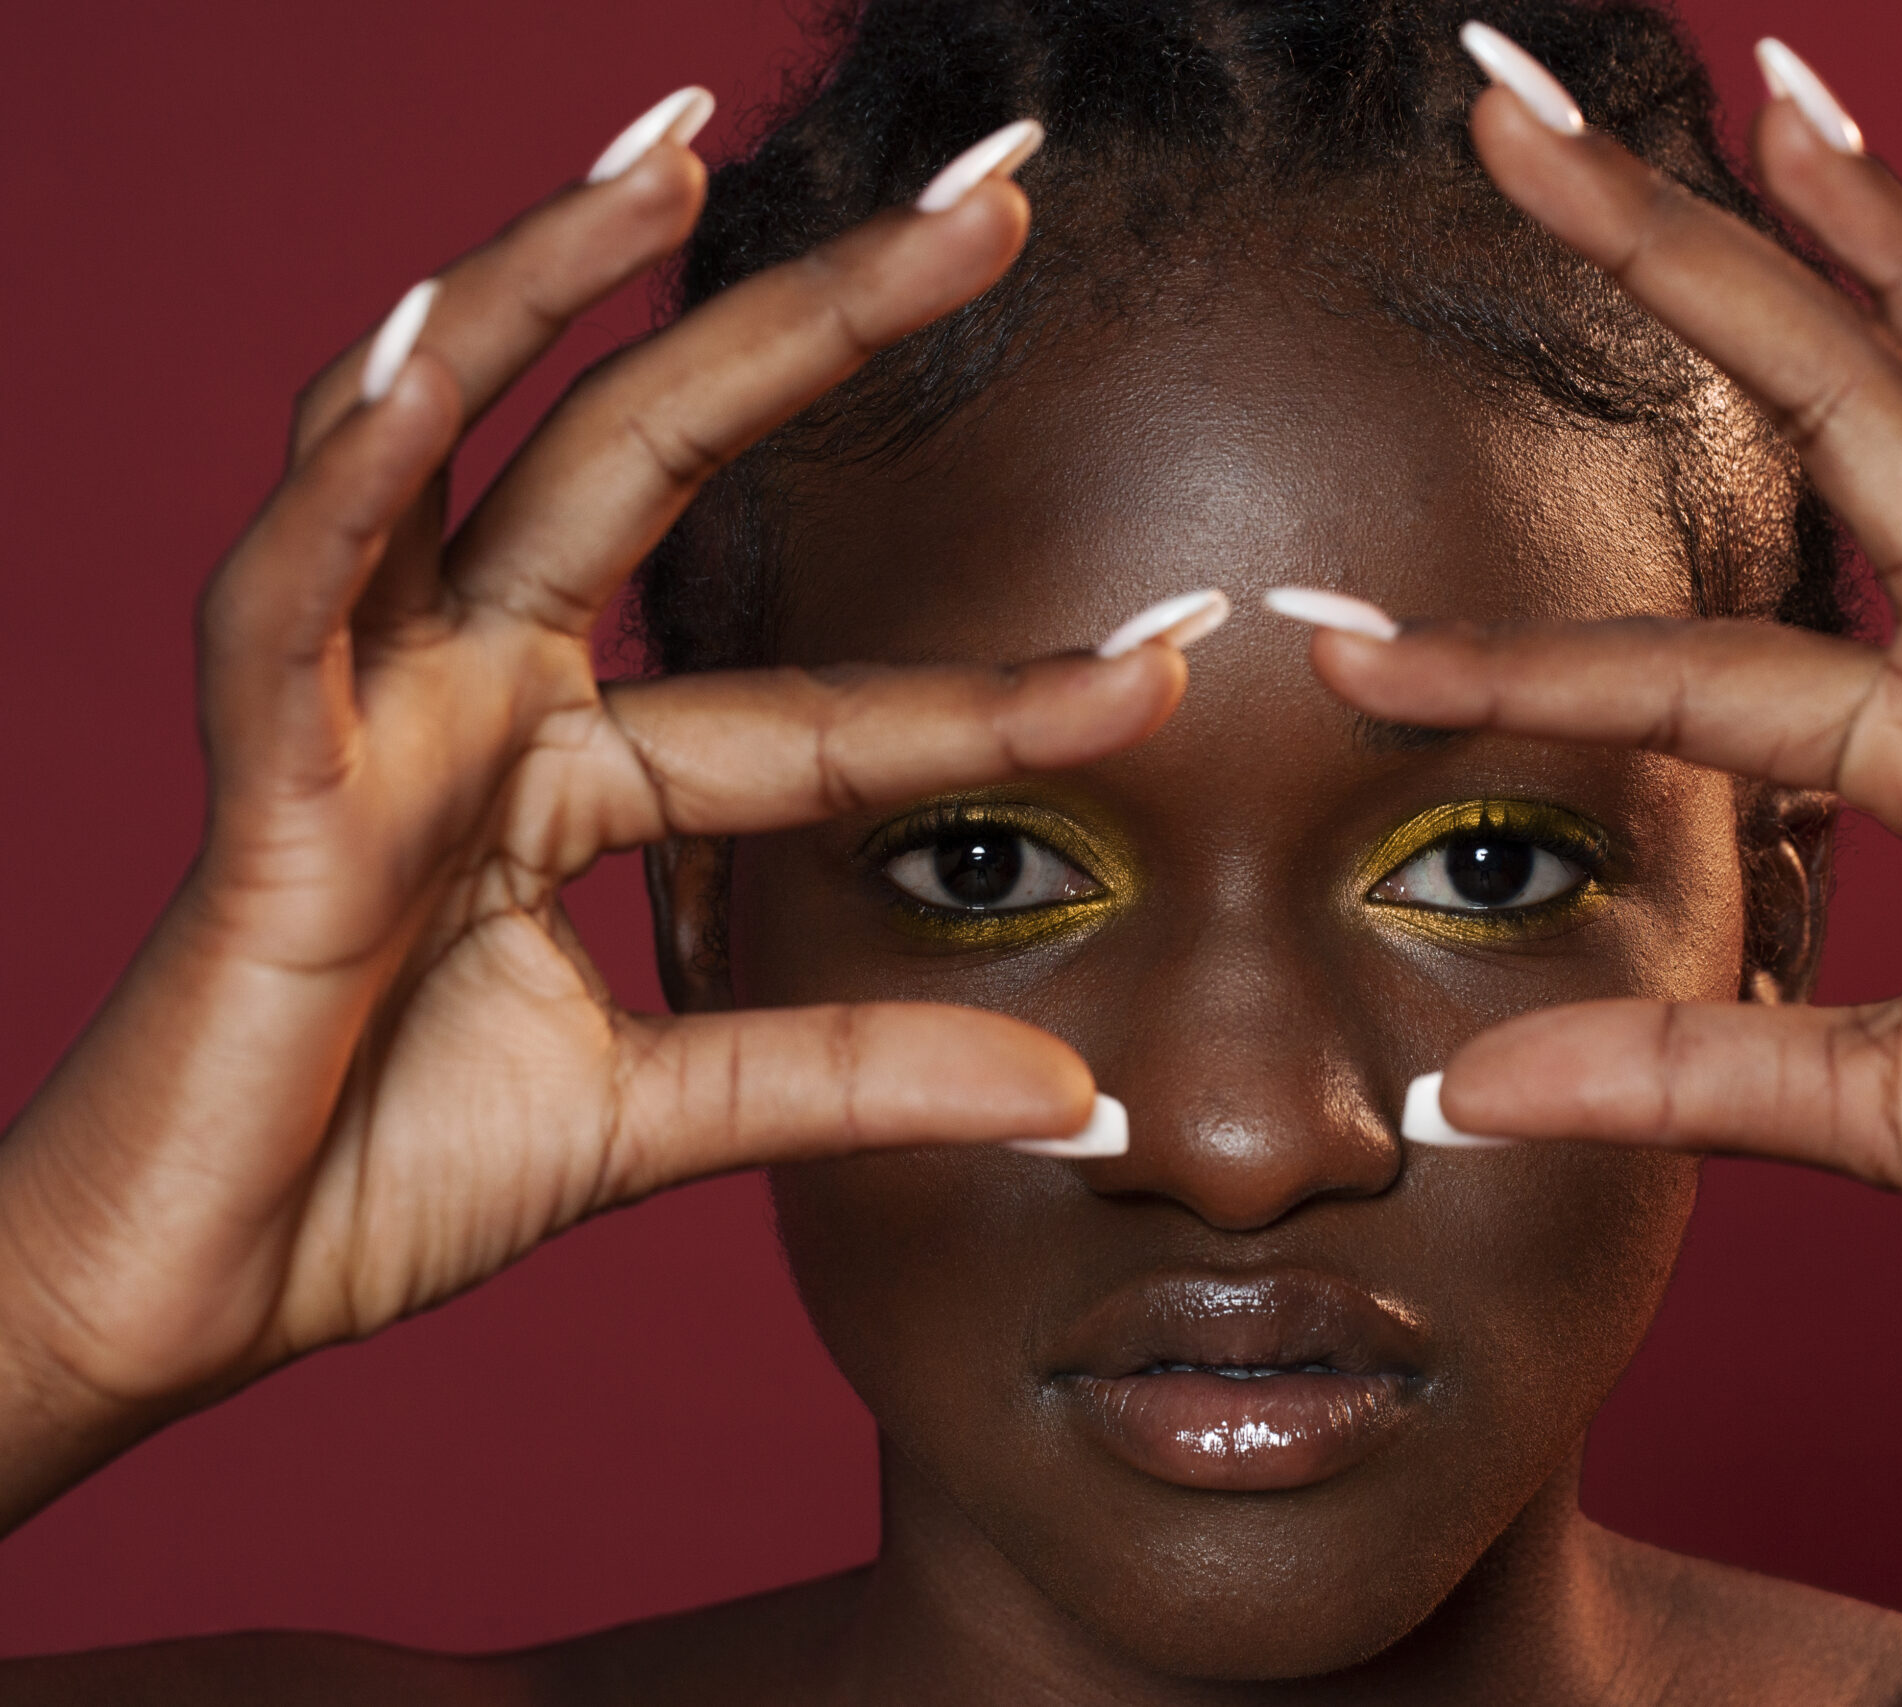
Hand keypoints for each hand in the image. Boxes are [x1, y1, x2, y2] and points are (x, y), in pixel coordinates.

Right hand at [0, 114, 1178, 1528]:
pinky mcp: (254, 776)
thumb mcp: (657, 1115)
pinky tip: (426, 345)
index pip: (822, 705)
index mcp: (570, 772)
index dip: (1000, 690)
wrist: (189, 1294)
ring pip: (459, 457)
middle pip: (655, 466)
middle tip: (988, 205)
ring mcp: (362, 715)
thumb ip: (843, 1076)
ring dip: (548, 292)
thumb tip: (1068, 1095)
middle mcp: (474, 698)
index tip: (1177, 650)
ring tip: (675, 158)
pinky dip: (348, 472)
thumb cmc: (379, 1175)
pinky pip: (288, 595)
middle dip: (813, 327)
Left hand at [1306, 54, 1901, 1558]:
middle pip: (1841, 429)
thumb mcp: (1875, 1113)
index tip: (1341, 647)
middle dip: (1687, 267)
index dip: (1508, 654)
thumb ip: (1688, 1075)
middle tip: (1519, 125)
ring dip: (1889, 266)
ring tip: (1774, 115)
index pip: (1692, 665)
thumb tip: (1475, 1095)